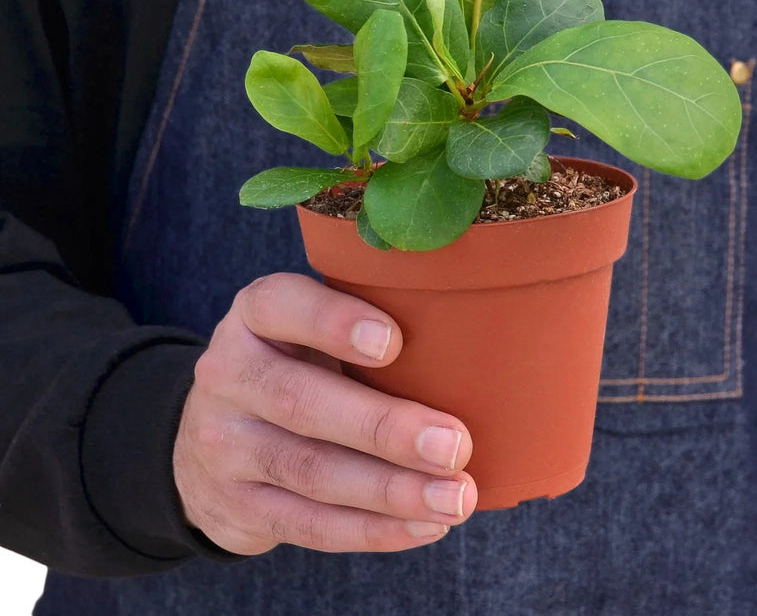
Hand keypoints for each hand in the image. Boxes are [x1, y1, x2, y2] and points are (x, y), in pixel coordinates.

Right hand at [173, 273, 476, 554]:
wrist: (212, 434)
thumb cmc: (296, 362)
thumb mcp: (309, 326)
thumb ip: (362, 322)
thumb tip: (468, 338)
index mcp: (254, 315)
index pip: (280, 305)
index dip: (333, 322)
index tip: (394, 341)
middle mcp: (229, 374)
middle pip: (301, 402)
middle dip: (384, 428)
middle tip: (454, 444)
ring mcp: (224, 445)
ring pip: (310, 471)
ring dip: (391, 490)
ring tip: (456, 496)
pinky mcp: (236, 505)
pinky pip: (307, 524)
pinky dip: (372, 529)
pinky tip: (425, 525)